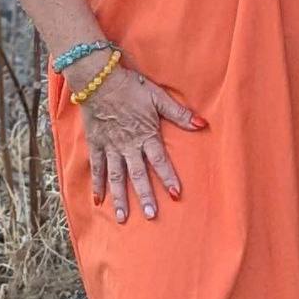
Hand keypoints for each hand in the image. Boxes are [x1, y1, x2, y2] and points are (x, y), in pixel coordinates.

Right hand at [76, 64, 206, 222]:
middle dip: (145, 196)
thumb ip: (179, 113)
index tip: (175, 194)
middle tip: (151, 215)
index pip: (160, 160)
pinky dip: (97, 184)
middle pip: (138, 174)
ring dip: (120, 198)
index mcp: (146, 134)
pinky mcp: (96, 144)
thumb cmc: (131, 86)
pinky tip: (98, 201)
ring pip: (117, 177)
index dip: (168, 177)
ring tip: (123, 218)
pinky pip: (97, 168)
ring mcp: (111, 147)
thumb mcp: (158, 96)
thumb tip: (202, 124)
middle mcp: (128, 145)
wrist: (100, 79)